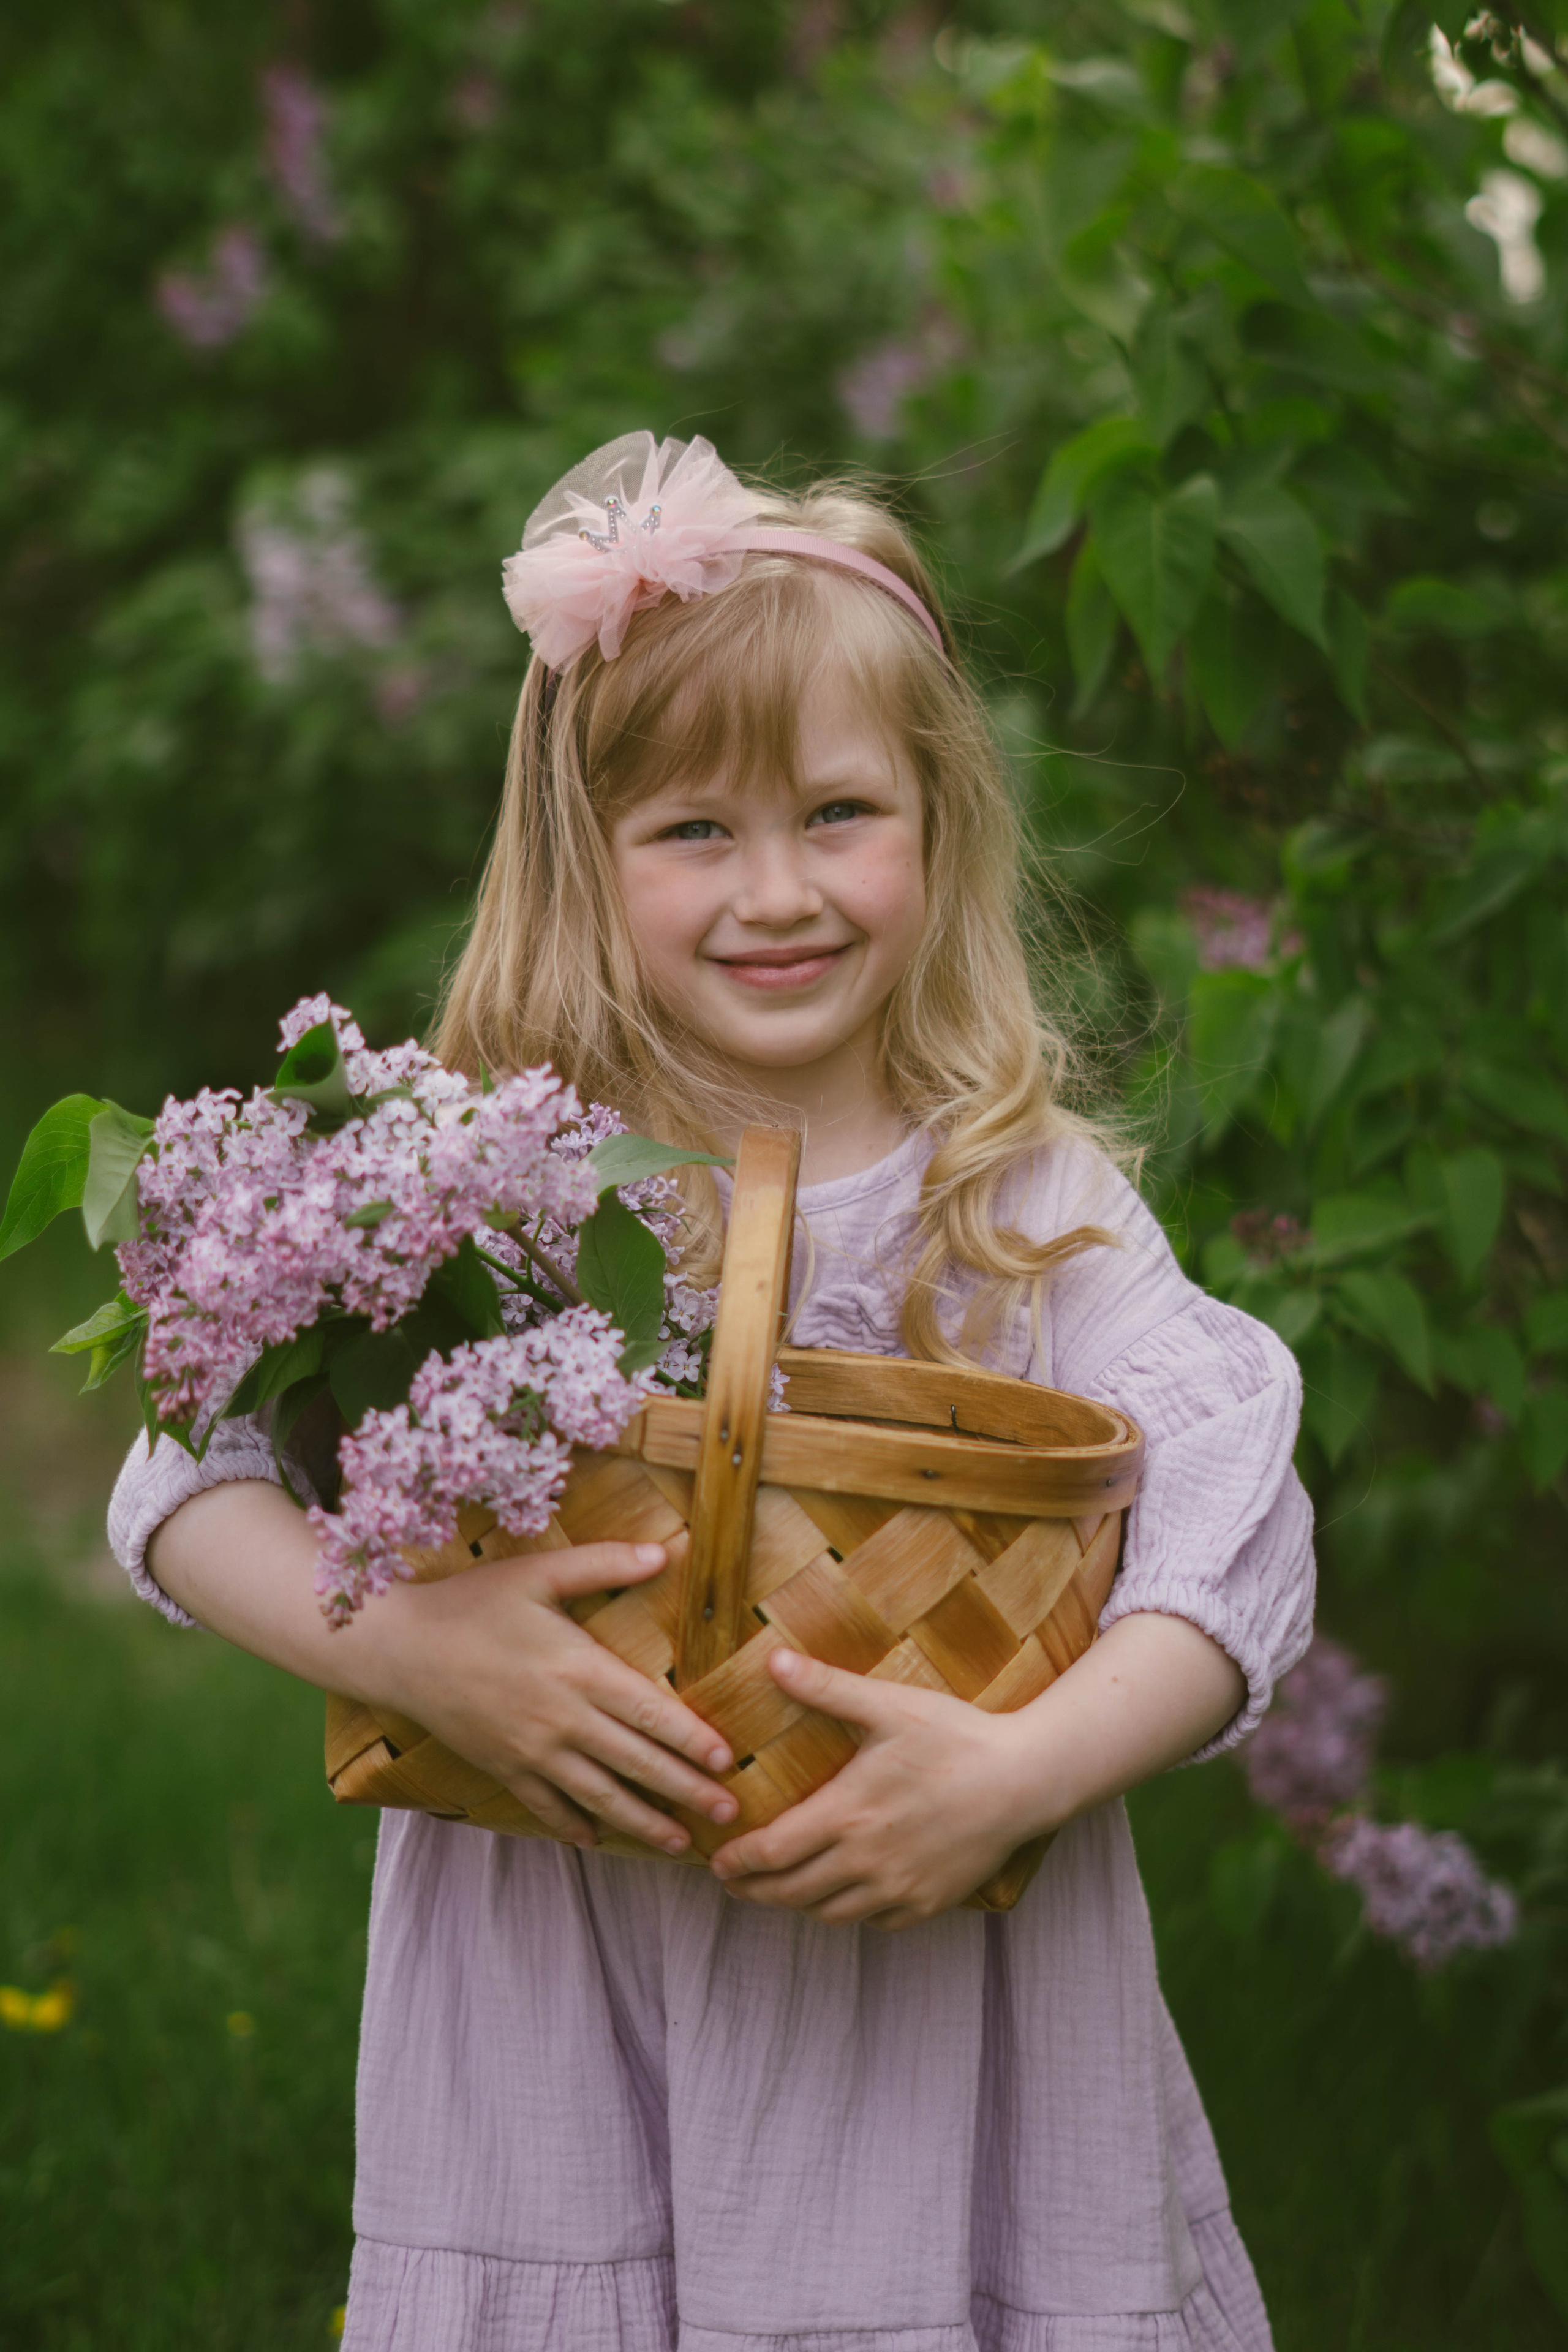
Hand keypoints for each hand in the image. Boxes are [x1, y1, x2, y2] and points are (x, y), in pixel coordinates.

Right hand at [366, 1538, 737, 1855]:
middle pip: (636, 1762)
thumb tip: (664, 1554)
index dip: (691, 1739)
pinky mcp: (503, 1768)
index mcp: (578, 1669)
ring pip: (600, 1796)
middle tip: (731, 1814)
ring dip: (644, 1821)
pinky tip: (598, 1840)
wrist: (398, 1648)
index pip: (649, 1712)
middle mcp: (561, 1719)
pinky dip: (575, 1826)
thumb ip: (602, 1564)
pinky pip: (548, 1807)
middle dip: (687, 1791)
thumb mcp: (538, 1572)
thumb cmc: (472, 1603)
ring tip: (682, 1841)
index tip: (727, 1761)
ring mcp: (531, 1751)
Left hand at [708, 1650, 1048, 1928]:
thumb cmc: (956, 1737)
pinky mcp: (928, 1902)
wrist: (1025, 1780)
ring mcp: (899, 1887)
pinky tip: (844, 1893)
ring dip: (798, 1904)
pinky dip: (850, 1912)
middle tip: (735, 1883)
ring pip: (830, 1913)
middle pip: (791, 1893)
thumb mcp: (888, 1704)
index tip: (719, 1862)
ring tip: (783, 1888)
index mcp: (848, 1814)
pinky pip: (874, 1920)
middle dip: (755, 1891)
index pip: (772, 1852)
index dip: (738, 1862)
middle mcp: (866, 1861)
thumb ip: (826, 1687)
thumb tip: (772, 1660)